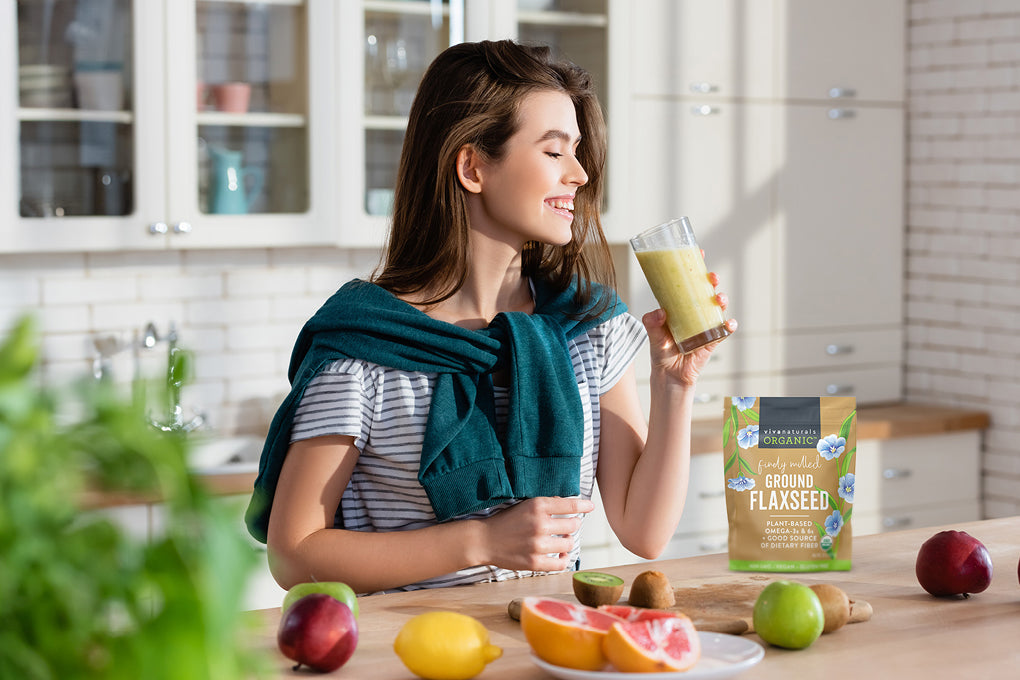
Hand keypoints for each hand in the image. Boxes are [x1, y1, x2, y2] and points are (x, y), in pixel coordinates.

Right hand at [476, 496, 593, 571]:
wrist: (484, 540)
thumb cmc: (505, 521)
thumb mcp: (524, 505)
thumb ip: (546, 505)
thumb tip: (568, 505)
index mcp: (537, 506)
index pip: (569, 505)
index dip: (583, 506)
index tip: (590, 507)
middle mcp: (539, 524)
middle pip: (573, 525)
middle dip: (573, 525)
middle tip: (568, 526)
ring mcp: (537, 545)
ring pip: (569, 544)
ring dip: (568, 542)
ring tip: (561, 540)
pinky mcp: (534, 562)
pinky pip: (561, 564)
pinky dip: (564, 559)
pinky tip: (560, 555)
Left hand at [642, 270, 737, 385]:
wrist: (669, 374)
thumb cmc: (661, 350)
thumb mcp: (653, 335)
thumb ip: (652, 323)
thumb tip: (660, 312)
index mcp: (680, 305)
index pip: (688, 282)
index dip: (695, 266)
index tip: (699, 252)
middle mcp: (695, 311)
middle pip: (707, 290)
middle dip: (712, 280)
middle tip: (711, 277)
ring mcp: (706, 324)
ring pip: (718, 306)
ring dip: (721, 299)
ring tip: (718, 298)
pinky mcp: (713, 339)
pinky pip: (725, 330)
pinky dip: (729, 326)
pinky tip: (728, 323)